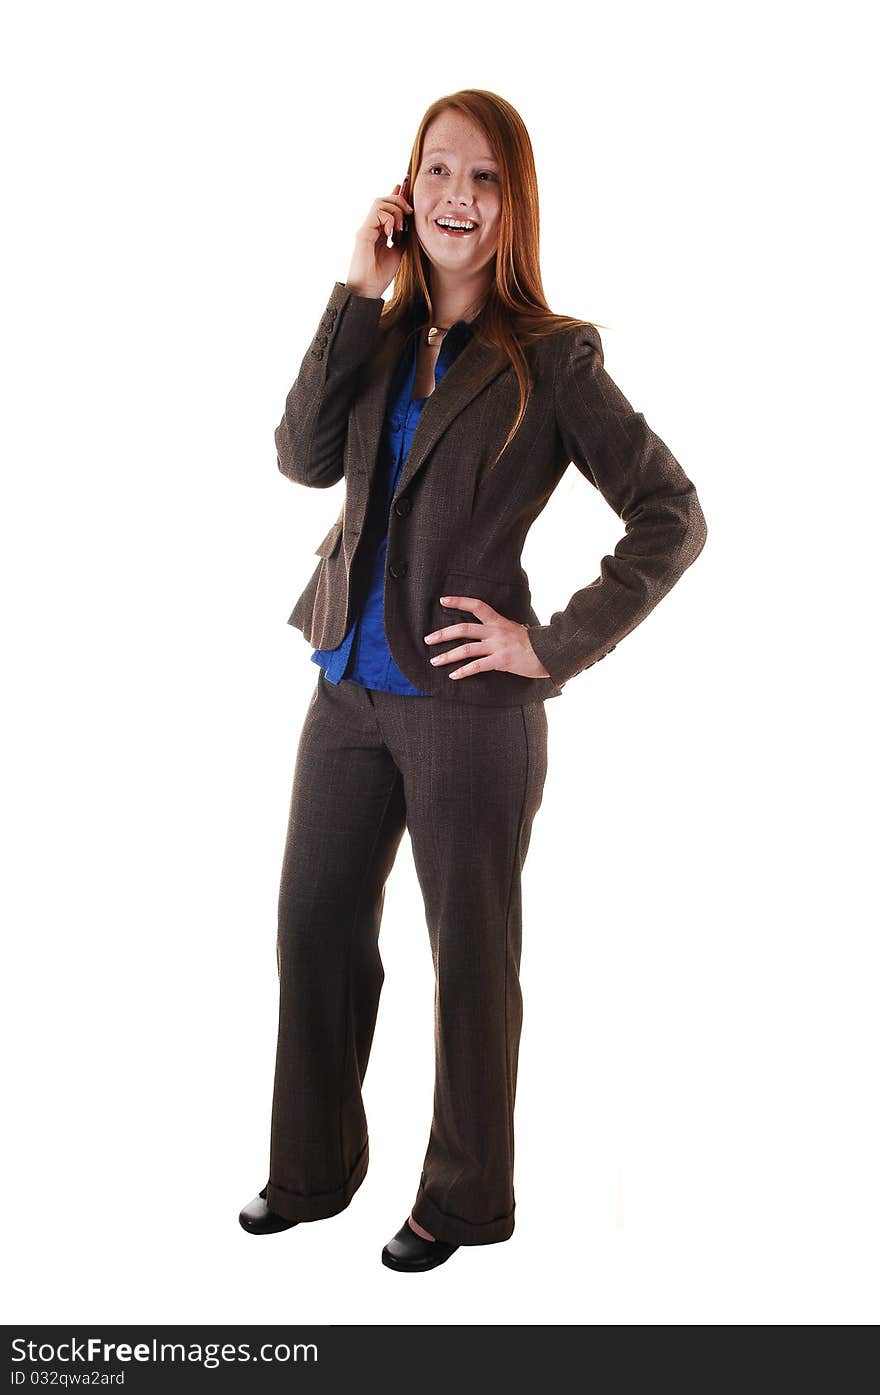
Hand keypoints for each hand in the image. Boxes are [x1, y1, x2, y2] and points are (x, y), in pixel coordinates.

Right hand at [345, 182, 413, 299]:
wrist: (368, 290)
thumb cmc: (380, 275)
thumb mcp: (398, 252)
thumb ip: (402, 237)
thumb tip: (411, 224)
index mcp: (378, 231)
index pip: (386, 206)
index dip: (397, 194)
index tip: (406, 184)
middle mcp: (370, 227)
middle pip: (383, 199)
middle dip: (400, 200)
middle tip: (410, 213)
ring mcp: (366, 229)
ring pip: (379, 202)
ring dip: (395, 211)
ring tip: (401, 228)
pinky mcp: (363, 233)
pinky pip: (377, 214)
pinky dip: (389, 219)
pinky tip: (392, 233)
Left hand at [423, 594, 550, 680]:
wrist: (550, 653)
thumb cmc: (534, 644)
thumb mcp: (516, 630)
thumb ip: (501, 629)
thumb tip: (490, 632)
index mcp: (499, 621)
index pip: (477, 606)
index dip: (459, 602)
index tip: (443, 601)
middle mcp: (496, 631)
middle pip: (463, 629)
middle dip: (443, 634)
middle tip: (428, 639)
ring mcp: (497, 646)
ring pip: (466, 649)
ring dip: (447, 656)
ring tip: (435, 661)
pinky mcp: (501, 661)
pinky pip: (477, 666)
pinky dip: (463, 671)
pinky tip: (453, 676)